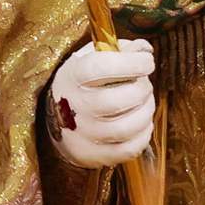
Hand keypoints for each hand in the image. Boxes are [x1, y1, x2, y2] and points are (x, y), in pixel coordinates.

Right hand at [46, 39, 155, 167]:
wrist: (57, 118)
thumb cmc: (82, 82)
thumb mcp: (92, 57)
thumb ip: (120, 49)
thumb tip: (144, 49)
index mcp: (74, 76)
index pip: (103, 67)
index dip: (132, 63)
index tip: (146, 61)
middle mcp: (75, 106)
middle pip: (119, 100)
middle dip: (142, 88)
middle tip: (143, 84)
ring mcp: (83, 134)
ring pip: (127, 127)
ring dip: (146, 111)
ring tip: (144, 102)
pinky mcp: (93, 155)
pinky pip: (129, 149)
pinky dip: (143, 134)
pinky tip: (140, 122)